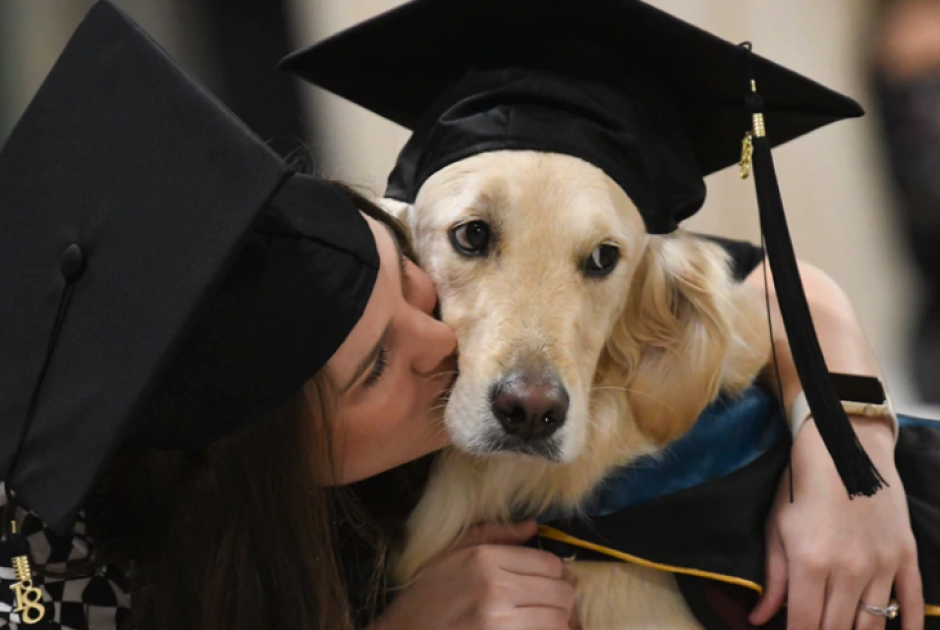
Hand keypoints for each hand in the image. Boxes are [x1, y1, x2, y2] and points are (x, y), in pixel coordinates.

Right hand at [373, 521, 576, 629]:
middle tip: (544, 605)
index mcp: (484, 559)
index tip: (542, 583)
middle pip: (561, 592)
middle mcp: (495, 588)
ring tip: (537, 621)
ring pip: (558, 620)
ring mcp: (498, 622)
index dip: (552, 575)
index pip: (550, 564)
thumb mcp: (451, 553)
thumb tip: (533, 526)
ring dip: (554, 622)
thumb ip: (493, 534)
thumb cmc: (425, 595)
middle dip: (558, 600)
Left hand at [750, 418, 922, 629]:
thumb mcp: (776, 529)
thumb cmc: (800, 487)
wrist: (844, 448)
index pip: (804, 625)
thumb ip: (773, 580)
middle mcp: (849, 570)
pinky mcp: (905, 556)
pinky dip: (907, 627)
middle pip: (837, 629)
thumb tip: (758, 620)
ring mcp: (881, 564)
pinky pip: (913, 603)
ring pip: (872, 624)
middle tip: (815, 629)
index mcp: (810, 563)